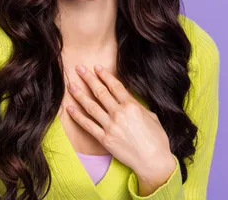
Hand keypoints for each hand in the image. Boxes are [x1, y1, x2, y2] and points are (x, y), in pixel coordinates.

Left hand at [66, 64, 175, 180]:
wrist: (153, 161)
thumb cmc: (157, 139)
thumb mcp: (151, 116)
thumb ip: (138, 106)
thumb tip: (129, 99)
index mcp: (132, 106)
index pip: (114, 86)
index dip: (104, 75)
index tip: (96, 67)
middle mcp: (119, 113)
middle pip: (100, 92)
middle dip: (89, 79)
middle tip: (79, 68)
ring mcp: (110, 126)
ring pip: (91, 106)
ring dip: (80, 94)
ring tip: (72, 85)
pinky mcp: (105, 139)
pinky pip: (88, 126)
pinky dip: (78, 116)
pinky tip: (70, 108)